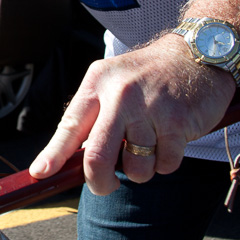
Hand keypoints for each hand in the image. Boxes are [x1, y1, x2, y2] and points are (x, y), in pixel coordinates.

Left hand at [28, 36, 235, 194]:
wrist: (199, 52)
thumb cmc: (150, 76)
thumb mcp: (114, 83)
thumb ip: (94, 118)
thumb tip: (70, 162)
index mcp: (98, 83)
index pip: (69, 126)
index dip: (52, 155)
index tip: (40, 173)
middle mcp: (120, 94)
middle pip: (97, 157)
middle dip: (99, 183)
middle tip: (106, 186)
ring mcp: (149, 108)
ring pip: (135, 168)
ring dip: (142, 169)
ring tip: (150, 145)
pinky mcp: (177, 121)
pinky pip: (165, 164)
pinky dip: (167, 162)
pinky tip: (171, 138)